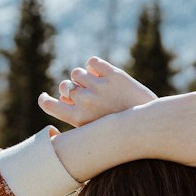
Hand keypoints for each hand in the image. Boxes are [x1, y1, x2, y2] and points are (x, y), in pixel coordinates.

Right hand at [38, 57, 155, 126]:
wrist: (150, 125)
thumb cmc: (121, 133)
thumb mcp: (94, 132)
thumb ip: (75, 119)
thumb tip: (61, 104)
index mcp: (77, 118)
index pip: (49, 105)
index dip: (45, 100)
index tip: (45, 97)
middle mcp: (84, 100)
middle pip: (65, 86)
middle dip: (70, 88)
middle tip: (81, 93)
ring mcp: (98, 86)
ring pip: (77, 72)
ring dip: (83, 77)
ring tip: (94, 83)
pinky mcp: (112, 74)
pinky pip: (92, 62)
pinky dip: (94, 65)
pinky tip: (101, 72)